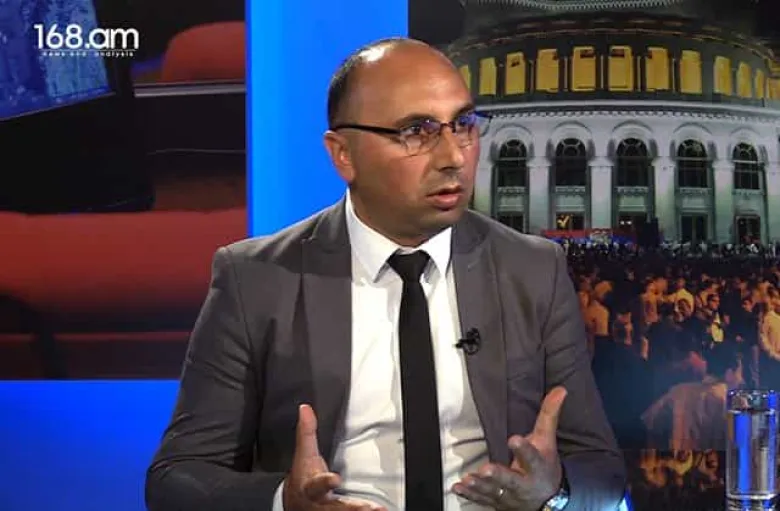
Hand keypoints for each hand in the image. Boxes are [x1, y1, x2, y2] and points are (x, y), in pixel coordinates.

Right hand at [283, 404, 385, 510]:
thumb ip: (307, 432)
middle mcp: (321, 503)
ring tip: (380, 509)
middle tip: (368, 507)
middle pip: (336, 506)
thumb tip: (305, 408)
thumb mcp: (303, 454)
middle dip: (352, 507)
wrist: (295, 503)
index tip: (335, 478)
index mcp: (311, 486)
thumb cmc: (303, 476)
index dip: (326, 482)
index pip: (317, 484)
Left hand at [452, 387, 566, 509]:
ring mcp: (510, 495)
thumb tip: (560, 390)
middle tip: (486, 469)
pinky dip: (470, 495)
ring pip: (494, 491)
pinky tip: (458, 488)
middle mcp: (524, 484)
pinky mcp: (498, 502)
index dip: (524, 449)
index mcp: (537, 467)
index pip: (532, 457)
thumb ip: (549, 415)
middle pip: (512, 480)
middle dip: (499, 476)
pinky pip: (482, 500)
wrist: (548, 502)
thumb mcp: (548, 441)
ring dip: (480, 486)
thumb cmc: (545, 467)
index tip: (514, 438)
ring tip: (468, 479)